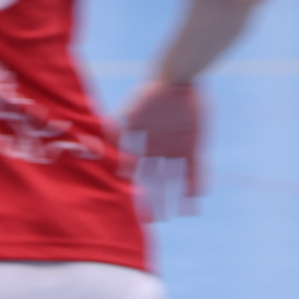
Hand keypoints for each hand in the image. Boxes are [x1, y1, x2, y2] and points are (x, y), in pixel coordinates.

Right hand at [119, 81, 201, 220]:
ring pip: (177, 179)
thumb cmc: (152, 92)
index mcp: (143, 145)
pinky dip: (197, 183)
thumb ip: (118, 129)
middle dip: (155, 200)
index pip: (138, 173)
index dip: (135, 190)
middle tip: (154, 220)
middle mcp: (160, 150)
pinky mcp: (195, 145)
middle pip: (157, 181)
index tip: (132, 207)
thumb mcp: (132, 112)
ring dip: (176, 197)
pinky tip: (197, 199)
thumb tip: (101, 147)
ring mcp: (178, 149)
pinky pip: (197, 169)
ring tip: (177, 215)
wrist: (179, 78)